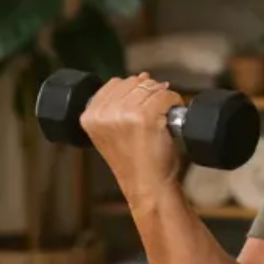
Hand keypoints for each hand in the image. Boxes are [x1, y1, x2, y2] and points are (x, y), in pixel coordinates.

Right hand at [79, 72, 185, 206]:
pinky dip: (174, 102)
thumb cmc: (136, 163)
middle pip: (133, 82)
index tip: (141, 106)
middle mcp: (103, 114)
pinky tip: (171, 118)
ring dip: (163, 97)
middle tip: (156, 112)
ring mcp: (124, 114)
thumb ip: (117, 106)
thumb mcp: (112, 133)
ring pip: (150, 87)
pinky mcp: (145, 116)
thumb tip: (143, 77)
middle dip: (149, 92)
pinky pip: (165, 95)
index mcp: (89, 117)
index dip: (133, 91)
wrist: (148, 186)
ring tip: (163, 116)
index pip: (114, 84)